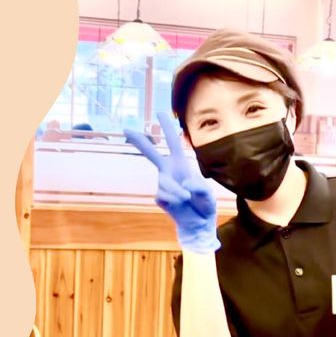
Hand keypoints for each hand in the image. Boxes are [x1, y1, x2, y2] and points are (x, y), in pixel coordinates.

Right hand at [124, 112, 220, 254]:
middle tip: (125, 129)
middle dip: (140, 142)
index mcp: (181, 164)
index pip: (173, 142)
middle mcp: (169, 171)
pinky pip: (164, 194)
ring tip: (187, 199)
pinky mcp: (160, 197)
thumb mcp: (209, 194)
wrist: (198, 223)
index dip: (167, 128)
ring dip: (177, 192)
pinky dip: (174, 199)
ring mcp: (163, 184)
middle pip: (151, 154)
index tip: (160, 113)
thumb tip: (183, 183)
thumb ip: (199, 186)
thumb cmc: (205, 205)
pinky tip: (180, 204)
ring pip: (164, 182)